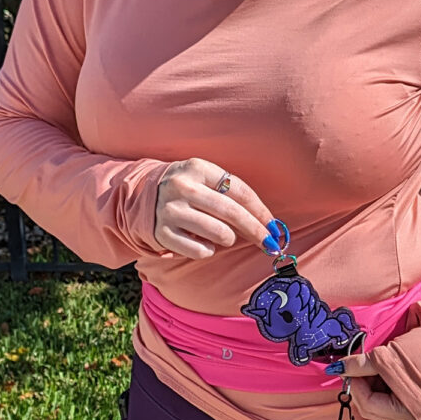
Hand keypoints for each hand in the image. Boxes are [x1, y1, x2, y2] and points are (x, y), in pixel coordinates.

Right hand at [153, 159, 275, 259]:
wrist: (146, 195)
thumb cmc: (190, 189)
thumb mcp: (207, 179)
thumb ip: (234, 195)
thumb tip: (268, 223)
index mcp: (198, 168)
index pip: (240, 191)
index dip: (261, 211)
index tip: (274, 226)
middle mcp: (183, 187)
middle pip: (232, 213)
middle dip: (256, 231)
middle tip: (269, 243)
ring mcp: (171, 210)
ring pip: (220, 234)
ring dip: (229, 239)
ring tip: (222, 235)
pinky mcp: (163, 232)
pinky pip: (200, 251)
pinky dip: (208, 250)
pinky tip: (203, 241)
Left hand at [332, 351, 420, 419]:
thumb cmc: (420, 348)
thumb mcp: (385, 356)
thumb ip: (358, 366)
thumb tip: (335, 369)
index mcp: (411, 410)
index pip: (369, 405)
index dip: (355, 386)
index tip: (349, 370)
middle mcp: (415, 416)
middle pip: (373, 409)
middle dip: (362, 388)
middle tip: (356, 369)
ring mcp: (416, 408)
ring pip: (380, 404)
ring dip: (371, 386)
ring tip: (373, 367)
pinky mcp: (416, 399)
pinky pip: (390, 398)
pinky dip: (381, 386)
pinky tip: (384, 371)